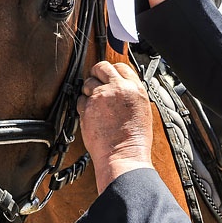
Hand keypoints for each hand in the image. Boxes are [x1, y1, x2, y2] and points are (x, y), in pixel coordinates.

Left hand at [77, 61, 153, 192]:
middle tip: (96, 80)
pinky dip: (83, 104)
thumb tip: (120, 87)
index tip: (109, 75)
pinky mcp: (87, 108)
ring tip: (95, 103)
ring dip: (89, 90)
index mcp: (134, 89)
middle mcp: (117, 89)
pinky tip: (91, 114)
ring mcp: (100, 97)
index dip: (113, 70)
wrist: (123, 156)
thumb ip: (130, 95)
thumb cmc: (134, 140)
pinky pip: (80, 99)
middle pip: (102, 67)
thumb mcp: (141, 110)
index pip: (121, 67)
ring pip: (88, 82)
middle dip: (97, 72)